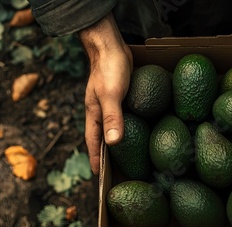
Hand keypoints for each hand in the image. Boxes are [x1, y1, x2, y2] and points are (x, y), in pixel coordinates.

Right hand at [79, 14, 132, 174]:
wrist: (110, 45)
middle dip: (106, 153)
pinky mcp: (120, 95)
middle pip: (101, 137)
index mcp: (94, 114)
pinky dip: (127, 124)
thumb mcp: (111, 95)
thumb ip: (112, 117)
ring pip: (112, 126)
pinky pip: (123, 115)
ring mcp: (110, 103)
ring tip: (127, 153)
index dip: (96, 158)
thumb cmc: (109, 69)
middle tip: (115, 170)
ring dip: (117, 139)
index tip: (98, 176)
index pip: (93, 142)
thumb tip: (114, 143)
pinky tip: (138, 128)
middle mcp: (100, 111)